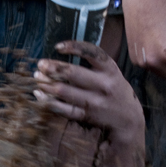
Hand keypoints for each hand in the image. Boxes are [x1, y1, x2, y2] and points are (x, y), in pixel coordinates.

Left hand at [34, 41, 145, 166]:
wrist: (129, 119)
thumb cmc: (116, 91)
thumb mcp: (112, 73)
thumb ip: (94, 64)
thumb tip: (63, 54)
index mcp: (110, 70)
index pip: (92, 53)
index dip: (74, 47)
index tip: (58, 47)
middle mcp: (104, 85)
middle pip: (73, 73)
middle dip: (53, 68)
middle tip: (40, 65)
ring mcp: (95, 102)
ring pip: (65, 91)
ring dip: (47, 84)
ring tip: (37, 79)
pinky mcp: (87, 115)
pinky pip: (64, 109)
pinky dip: (49, 102)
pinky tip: (39, 95)